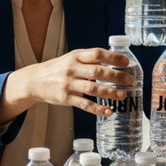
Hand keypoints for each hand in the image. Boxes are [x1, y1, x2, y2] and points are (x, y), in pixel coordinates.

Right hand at [1, 48, 133, 121]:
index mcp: (75, 56)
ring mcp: (68, 84)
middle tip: (130, 80)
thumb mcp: (71, 59)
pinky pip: (84, 104)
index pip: (97, 54)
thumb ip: (89, 60)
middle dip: (116, 76)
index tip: (126, 63)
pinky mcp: (66, 98)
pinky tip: (108, 111)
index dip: (113, 58)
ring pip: (92, 88)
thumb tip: (115, 61)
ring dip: (109, 92)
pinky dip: (98, 108)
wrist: (35, 80)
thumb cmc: (58, 69)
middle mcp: (72, 69)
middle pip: (97, 71)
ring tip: (122, 95)